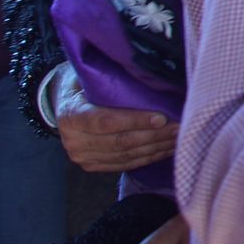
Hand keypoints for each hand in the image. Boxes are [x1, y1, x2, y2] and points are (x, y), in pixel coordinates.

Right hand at [53, 67, 178, 172]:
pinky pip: (125, 164)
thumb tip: (152, 79)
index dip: (135, 121)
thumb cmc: (84, 84)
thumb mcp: (91, 77)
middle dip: (154, 136)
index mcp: (71, 115)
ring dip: (156, 148)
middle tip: (179, 127)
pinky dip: (148, 157)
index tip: (161, 117)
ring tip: (178, 137)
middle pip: (121, 142)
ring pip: (126, 156)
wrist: (64, 103)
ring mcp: (83, 157)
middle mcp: (74, 141)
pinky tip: (166, 149)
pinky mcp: (93, 166)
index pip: (106, 121)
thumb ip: (112, 83)